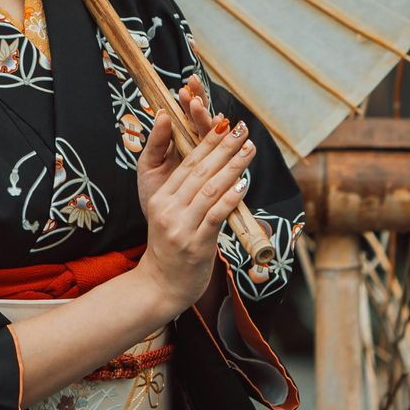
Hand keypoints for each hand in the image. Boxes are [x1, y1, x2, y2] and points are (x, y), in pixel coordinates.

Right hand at [133, 77, 255, 320]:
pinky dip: (231, 198)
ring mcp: (181, 227)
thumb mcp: (167, 215)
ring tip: (249, 150)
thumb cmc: (170, 248)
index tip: (225, 124)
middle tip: (243, 130)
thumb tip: (206, 166)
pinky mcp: (195, 244)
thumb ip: (184, 191)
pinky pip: (216, 215)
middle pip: (199, 171)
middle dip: (224, 148)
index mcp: (161, 198)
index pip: (186, 164)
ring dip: (233, 167)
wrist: (160, 286)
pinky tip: (244, 184)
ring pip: (210, 189)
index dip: (206, 141)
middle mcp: (168, 209)